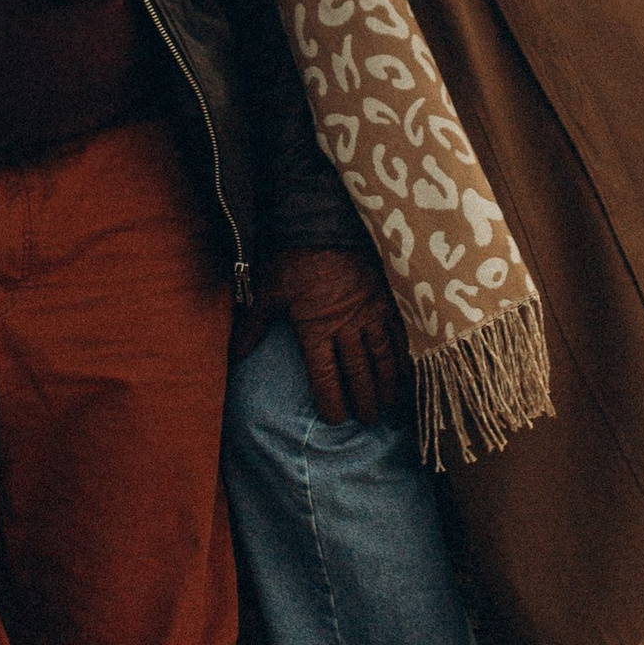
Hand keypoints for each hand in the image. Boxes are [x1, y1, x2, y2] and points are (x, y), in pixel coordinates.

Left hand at [239, 245, 408, 427]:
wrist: (326, 223)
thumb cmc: (293, 259)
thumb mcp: (268, 291)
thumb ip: (254, 326)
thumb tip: (235, 356)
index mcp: (315, 330)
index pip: (325, 378)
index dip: (332, 402)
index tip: (336, 419)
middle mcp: (346, 327)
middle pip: (358, 374)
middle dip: (364, 401)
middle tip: (367, 420)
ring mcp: (371, 314)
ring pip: (382, 359)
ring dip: (387, 385)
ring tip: (388, 405)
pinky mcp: (388, 300)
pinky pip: (400, 335)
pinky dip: (404, 358)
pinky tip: (408, 374)